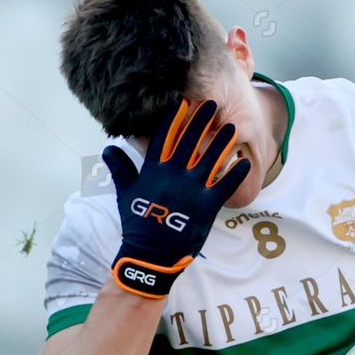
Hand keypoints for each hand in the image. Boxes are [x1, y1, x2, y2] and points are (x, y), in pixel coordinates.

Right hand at [103, 98, 249, 298]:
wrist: (149, 253)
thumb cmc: (138, 222)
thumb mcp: (126, 193)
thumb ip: (121, 168)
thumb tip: (109, 148)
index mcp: (154, 171)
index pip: (164, 138)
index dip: (174, 119)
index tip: (183, 102)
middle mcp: (173, 176)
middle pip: (189, 142)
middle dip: (200, 121)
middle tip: (212, 104)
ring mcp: (191, 190)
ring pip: (210, 159)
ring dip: (222, 142)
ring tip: (232, 127)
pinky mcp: (207, 206)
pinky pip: (224, 185)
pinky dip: (235, 173)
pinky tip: (245, 162)